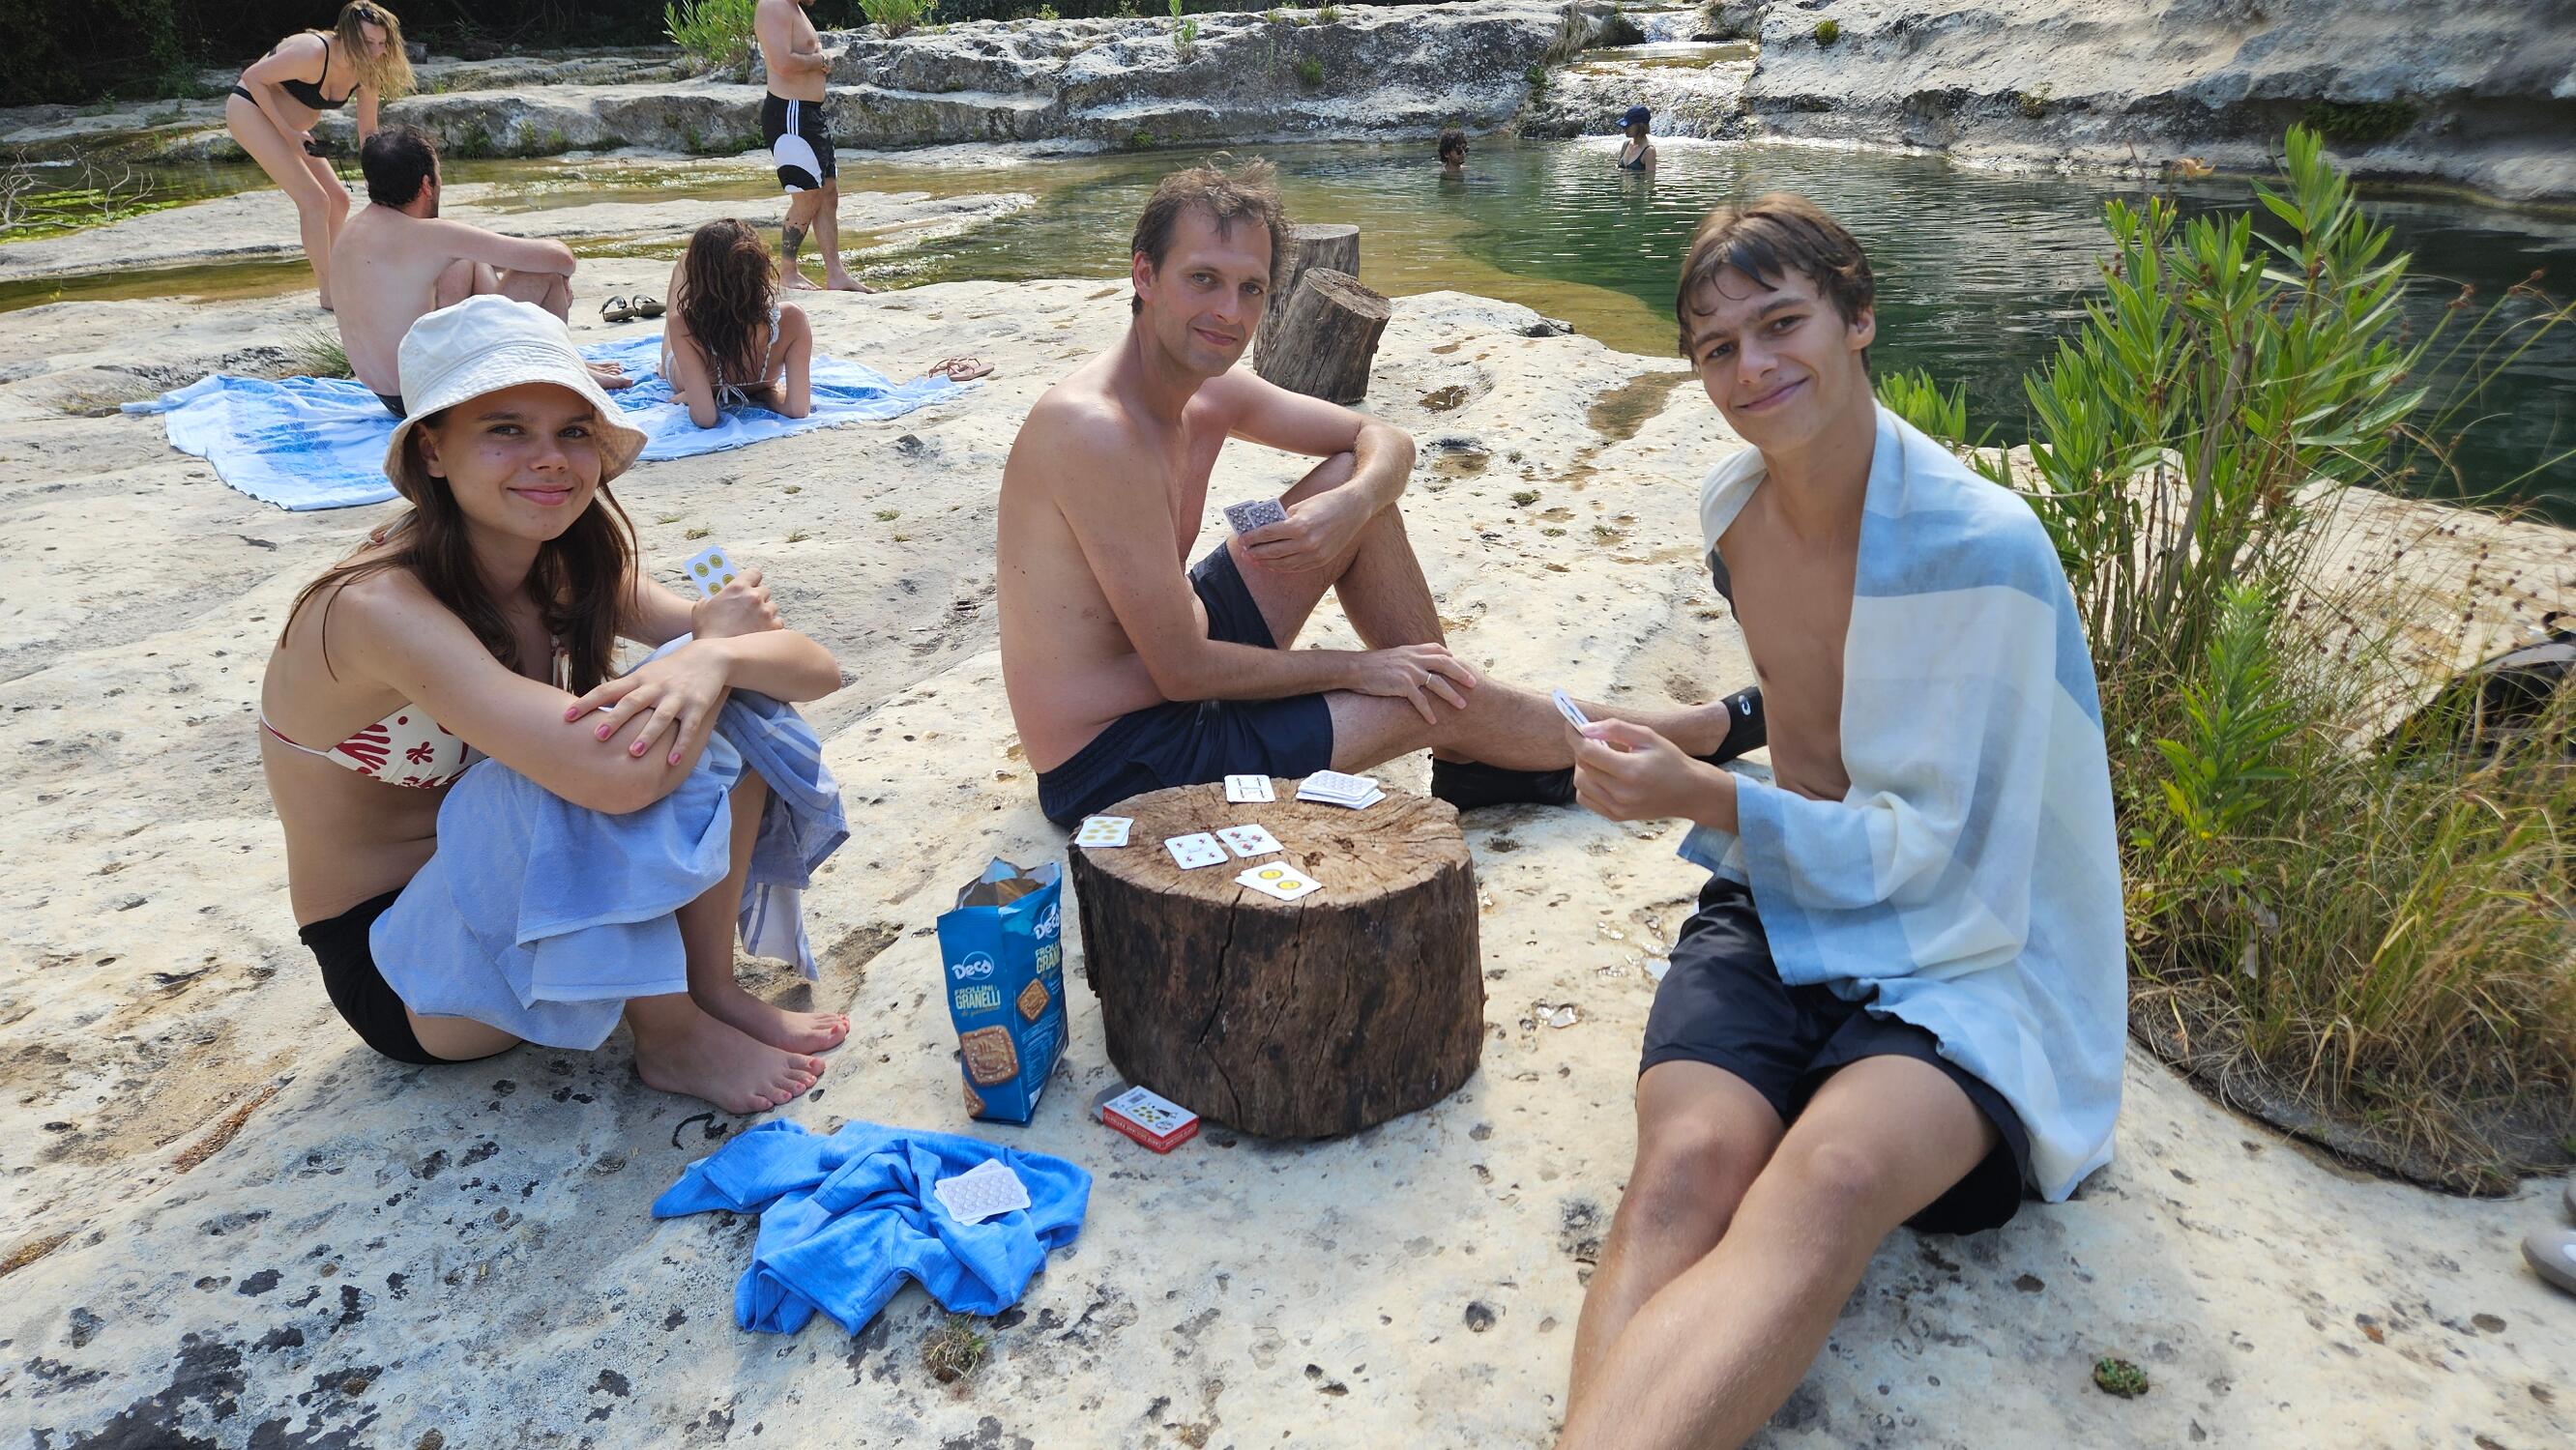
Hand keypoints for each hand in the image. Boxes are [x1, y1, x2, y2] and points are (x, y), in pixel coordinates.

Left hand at [563, 641, 734, 765]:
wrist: (710, 656)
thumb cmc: (670, 671)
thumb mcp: (645, 675)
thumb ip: (624, 690)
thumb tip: (593, 708)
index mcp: (639, 679)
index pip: (608, 690)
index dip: (587, 702)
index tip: (567, 716)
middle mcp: (656, 687)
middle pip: (632, 703)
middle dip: (616, 719)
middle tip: (598, 735)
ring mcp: (678, 697)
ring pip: (661, 717)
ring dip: (647, 735)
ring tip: (634, 753)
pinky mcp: (698, 706)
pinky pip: (689, 728)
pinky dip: (681, 745)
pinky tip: (672, 761)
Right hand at [691, 567, 780, 640]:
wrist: (717, 655)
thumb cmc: (706, 631)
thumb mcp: (702, 606)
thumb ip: (714, 595)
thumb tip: (720, 592)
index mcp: (738, 587)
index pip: (754, 573)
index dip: (753, 579)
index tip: (751, 584)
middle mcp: (754, 597)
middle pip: (765, 591)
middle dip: (758, 598)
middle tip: (750, 608)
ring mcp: (766, 612)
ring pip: (772, 607)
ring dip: (765, 613)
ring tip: (754, 624)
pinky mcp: (773, 628)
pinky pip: (778, 622)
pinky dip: (771, 627)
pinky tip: (760, 633)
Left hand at [1238, 488, 1371, 574]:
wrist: (1354, 508)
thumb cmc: (1326, 502)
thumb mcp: (1301, 506)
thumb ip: (1283, 520)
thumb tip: (1265, 531)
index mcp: (1299, 525)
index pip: (1268, 534)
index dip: (1252, 538)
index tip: (1242, 539)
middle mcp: (1307, 543)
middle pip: (1273, 551)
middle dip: (1256, 552)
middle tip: (1245, 552)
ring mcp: (1315, 554)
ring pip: (1283, 563)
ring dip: (1266, 562)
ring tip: (1255, 559)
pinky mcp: (1321, 560)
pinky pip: (1296, 567)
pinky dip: (1282, 566)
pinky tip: (1272, 564)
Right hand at [1345, 644, 1475, 723]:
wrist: (1353, 669)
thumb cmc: (1370, 666)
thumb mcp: (1391, 656)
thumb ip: (1405, 658)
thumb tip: (1411, 665)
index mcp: (1412, 650)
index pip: (1438, 650)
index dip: (1450, 657)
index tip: (1460, 664)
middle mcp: (1414, 658)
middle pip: (1445, 664)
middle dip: (1461, 674)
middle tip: (1474, 684)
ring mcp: (1409, 671)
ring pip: (1438, 684)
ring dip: (1452, 695)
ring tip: (1463, 706)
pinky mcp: (1402, 685)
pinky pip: (1420, 701)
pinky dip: (1428, 712)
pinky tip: (1433, 721)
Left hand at [1570, 717, 1713, 822]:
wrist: (1689, 793)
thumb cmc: (1670, 760)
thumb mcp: (1648, 736)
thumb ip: (1616, 728)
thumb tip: (1585, 728)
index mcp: (1631, 771)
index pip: (1588, 752)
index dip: (1574, 736)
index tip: (1570, 724)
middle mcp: (1622, 793)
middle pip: (1582, 768)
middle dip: (1581, 749)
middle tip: (1592, 739)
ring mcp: (1618, 808)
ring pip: (1580, 784)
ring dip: (1583, 767)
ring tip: (1600, 757)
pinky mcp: (1616, 816)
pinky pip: (1586, 799)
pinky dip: (1587, 784)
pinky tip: (1601, 775)